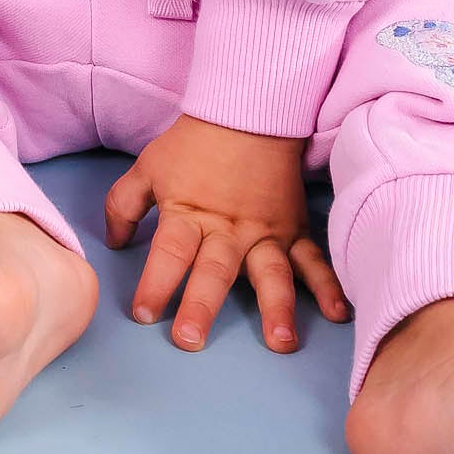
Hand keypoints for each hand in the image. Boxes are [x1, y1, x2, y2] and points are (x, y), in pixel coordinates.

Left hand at [104, 112, 351, 352]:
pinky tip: (339, 313)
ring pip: (270, 272)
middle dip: (201, 306)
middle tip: (190, 340)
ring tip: (280, 341)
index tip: (143, 314)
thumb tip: (114, 242)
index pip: (168, 252)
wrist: (248, 111)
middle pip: (213, 270)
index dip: (154, 283)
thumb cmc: (193, 144)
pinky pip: (313, 259)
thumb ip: (125, 205)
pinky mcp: (293, 229)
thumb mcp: (148, 168)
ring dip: (276, 307)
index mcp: (189, 214)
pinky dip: (329, 285)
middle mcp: (228, 229)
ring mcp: (265, 231)